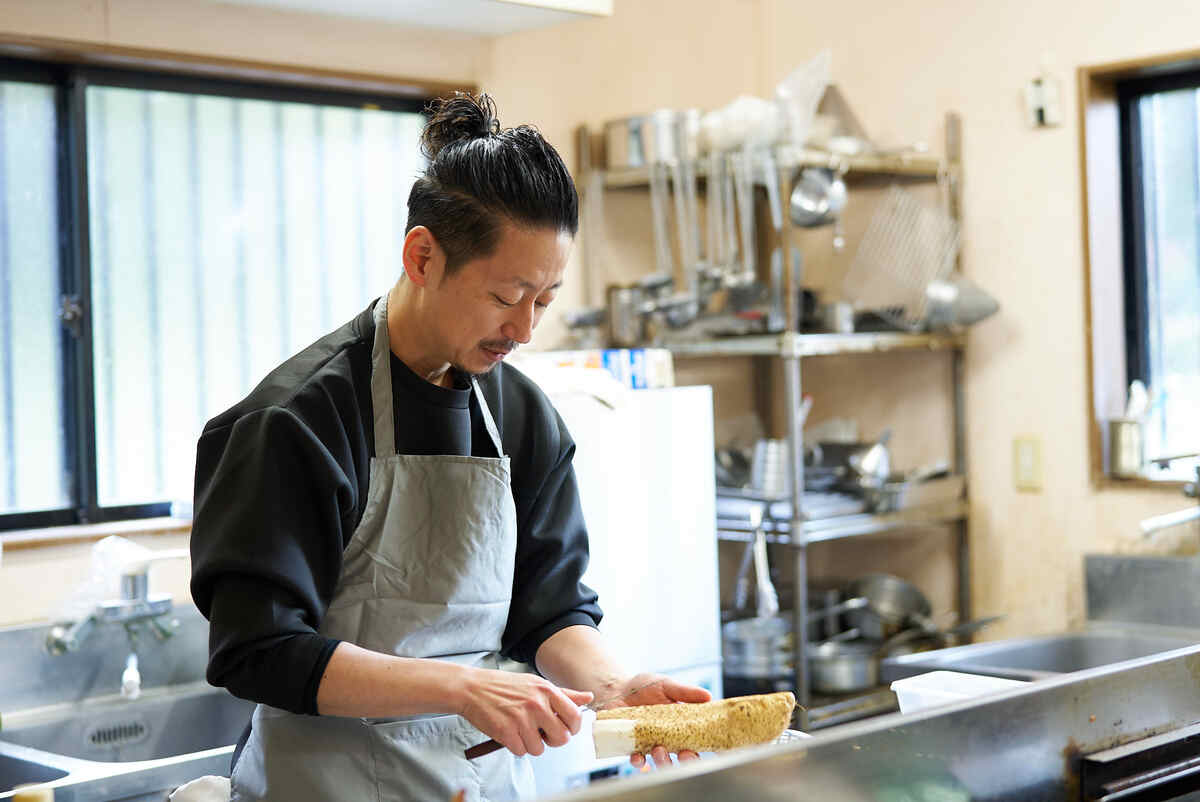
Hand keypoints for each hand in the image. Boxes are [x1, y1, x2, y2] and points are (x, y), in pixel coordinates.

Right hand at [457, 668, 592, 756]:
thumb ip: (564, 694)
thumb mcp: (536, 683)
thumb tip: (588, 698)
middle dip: (553, 740)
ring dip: (531, 744)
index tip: (565, 728)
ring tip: (521, 730)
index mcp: (547, 690)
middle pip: (561, 738)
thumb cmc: (503, 686)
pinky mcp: (506, 732)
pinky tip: (510, 732)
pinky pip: (521, 752)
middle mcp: (537, 704)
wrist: (472, 688)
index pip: (575, 717)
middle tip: (542, 733)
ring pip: (540, 749)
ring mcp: (521, 719)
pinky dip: (516, 746)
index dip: (572, 728)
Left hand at [606, 672, 711, 769]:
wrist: (617, 688)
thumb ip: (685, 692)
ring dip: (663, 760)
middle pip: (682, 757)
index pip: (695, 742)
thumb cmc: (645, 687)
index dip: (700, 748)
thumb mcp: (666, 685)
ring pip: (661, 761)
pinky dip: (639, 761)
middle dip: (686, 761)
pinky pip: (638, 760)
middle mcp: (667, 739)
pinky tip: (638, 756)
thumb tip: (708, 696)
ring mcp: (650, 744)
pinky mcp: (633, 746)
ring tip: (659, 749)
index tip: (700, 747)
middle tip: (684, 753)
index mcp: (680, 726)